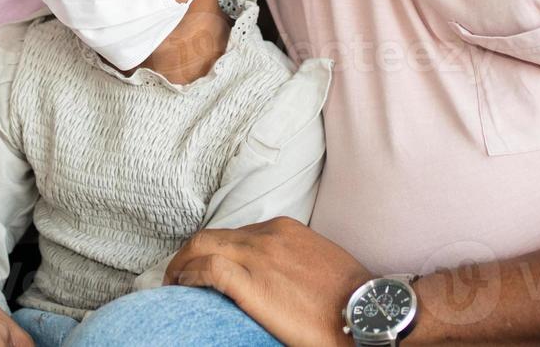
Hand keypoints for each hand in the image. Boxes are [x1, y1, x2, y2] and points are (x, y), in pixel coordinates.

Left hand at [165, 216, 371, 345]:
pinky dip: (189, 275)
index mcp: (284, 230)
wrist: (366, 310)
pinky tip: (183, 287)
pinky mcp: (253, 283)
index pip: (235, 232)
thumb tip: (275, 275)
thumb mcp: (319, 261)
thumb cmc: (348, 295)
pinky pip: (209, 269)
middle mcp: (268, 236)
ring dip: (182, 264)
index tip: (205, 267)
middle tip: (178, 276)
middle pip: (212, 235)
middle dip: (188, 254)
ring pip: (203, 245)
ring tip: (174, 283)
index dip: (214, 250)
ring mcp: (259, 257)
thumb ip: (292, 258)